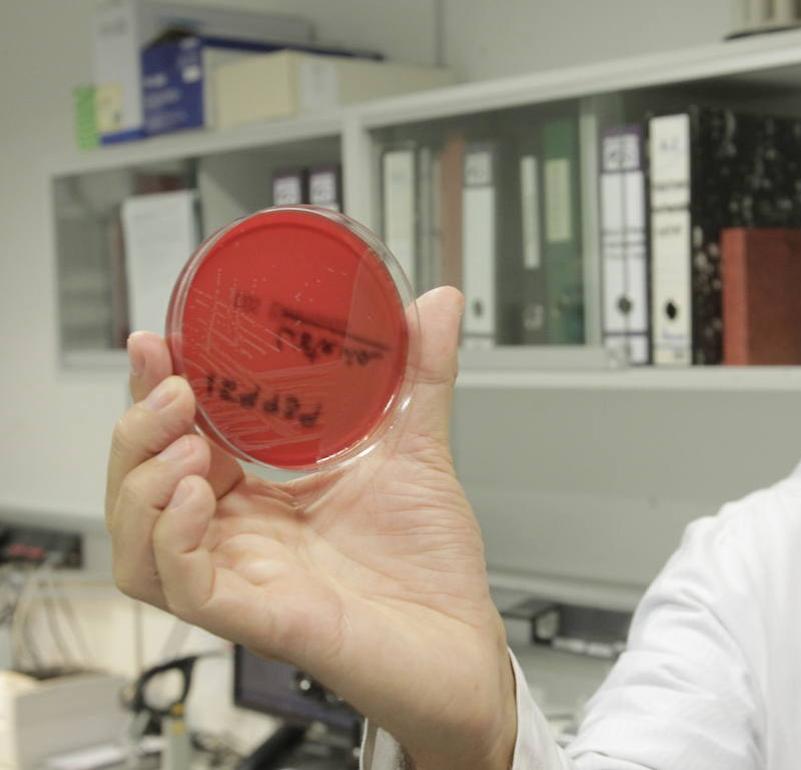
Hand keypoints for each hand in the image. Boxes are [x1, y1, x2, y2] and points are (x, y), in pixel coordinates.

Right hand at [106, 287, 515, 769]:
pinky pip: (184, 587)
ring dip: (143, 485)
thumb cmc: (430, 563)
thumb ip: (422, 375)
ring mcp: (245, 581)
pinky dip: (175, 539)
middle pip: (141, 489)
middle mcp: (242, 540)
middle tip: (173, 388)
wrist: (464, 639)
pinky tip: (202, 498)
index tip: (159, 340)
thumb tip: (437, 303)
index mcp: (264, 500)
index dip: (156, 392)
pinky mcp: (262, 619)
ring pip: (138, 543)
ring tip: (187, 443)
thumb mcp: (419, 449)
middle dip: (138, 430)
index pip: (182, 441)